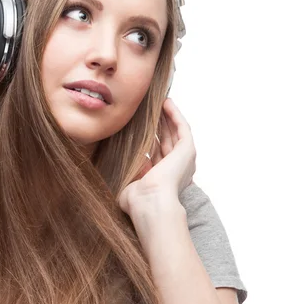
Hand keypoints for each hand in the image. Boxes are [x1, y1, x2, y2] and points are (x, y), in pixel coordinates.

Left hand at [118, 98, 195, 215]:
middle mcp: (175, 168)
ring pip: (175, 131)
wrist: (149, 202)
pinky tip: (167, 102)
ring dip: (167, 116)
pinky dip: (175, 114)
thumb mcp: (128, 181)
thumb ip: (126, 170)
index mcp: (162, 177)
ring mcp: (183, 159)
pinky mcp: (188, 151)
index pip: (156, 151)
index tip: (138, 124)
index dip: (150, 136)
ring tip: (158, 101)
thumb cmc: (136, 199)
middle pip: (166, 138)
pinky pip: (183, 127)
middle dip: (159, 123)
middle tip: (148, 108)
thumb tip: (114, 157)